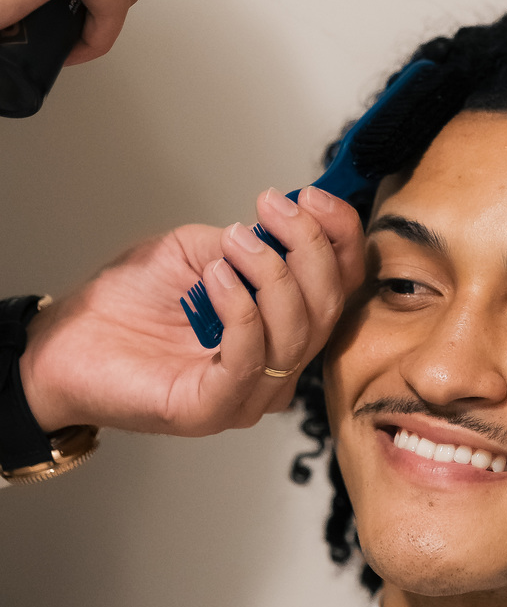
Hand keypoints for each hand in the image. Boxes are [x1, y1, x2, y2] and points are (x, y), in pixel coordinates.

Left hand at [18, 188, 362, 436]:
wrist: (66, 341)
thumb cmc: (127, 303)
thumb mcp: (198, 250)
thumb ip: (248, 242)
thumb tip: (285, 223)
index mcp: (282, 327)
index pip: (340, 287)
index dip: (340, 239)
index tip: (315, 197)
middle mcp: (276, 365)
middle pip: (328, 309)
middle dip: (308, 248)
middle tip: (274, 209)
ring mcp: (248, 394)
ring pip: (297, 334)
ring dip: (271, 273)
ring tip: (235, 240)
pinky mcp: (214, 410)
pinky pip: (249, 359)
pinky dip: (240, 309)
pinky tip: (215, 277)